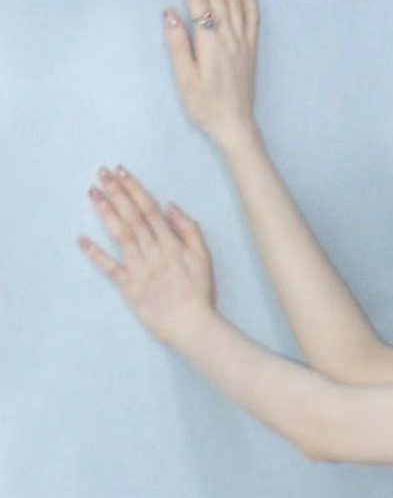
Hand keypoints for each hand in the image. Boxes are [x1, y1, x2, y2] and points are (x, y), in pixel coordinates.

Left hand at [78, 165, 217, 347]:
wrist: (190, 325)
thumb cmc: (199, 293)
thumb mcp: (204, 258)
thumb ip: (189, 230)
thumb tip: (170, 207)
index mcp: (170, 244)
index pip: (149, 210)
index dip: (134, 189)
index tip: (121, 172)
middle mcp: (152, 252)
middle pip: (132, 217)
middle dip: (116, 193)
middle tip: (101, 173)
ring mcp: (138, 269)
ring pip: (120, 235)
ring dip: (106, 213)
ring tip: (93, 193)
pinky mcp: (128, 287)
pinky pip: (109, 268)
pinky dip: (95, 254)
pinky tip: (82, 239)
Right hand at [164, 0, 259, 147]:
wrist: (235, 125)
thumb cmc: (205, 106)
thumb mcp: (185, 79)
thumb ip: (178, 45)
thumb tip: (170, 13)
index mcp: (210, 42)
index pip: (198, 0)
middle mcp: (229, 37)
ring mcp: (242, 42)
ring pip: (235, 1)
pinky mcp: (250, 49)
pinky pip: (252, 18)